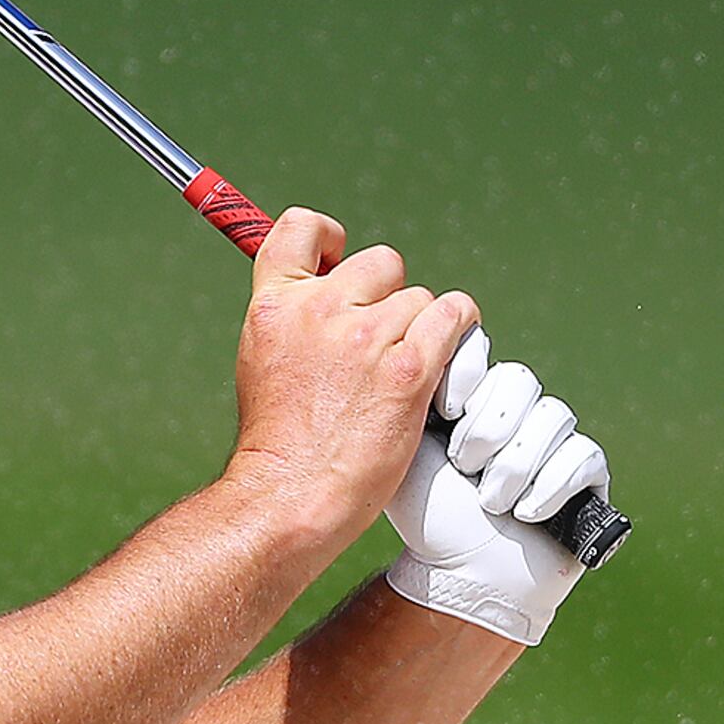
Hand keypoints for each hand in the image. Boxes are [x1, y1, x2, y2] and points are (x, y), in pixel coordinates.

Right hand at [226, 210, 477, 554]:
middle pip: (381, 264)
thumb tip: (328, 292)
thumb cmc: (279, 442)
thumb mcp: (264, 361)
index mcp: (275, 304)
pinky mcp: (408, 368)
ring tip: (401, 375)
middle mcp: (320, 309)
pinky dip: (460, 330)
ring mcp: (365, 336)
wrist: (290, 494)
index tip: (341, 262)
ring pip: (421, 300)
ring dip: (422, 330)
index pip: (302, 229)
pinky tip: (448, 357)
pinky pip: (454, 316)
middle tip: (381, 345)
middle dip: (388, 298)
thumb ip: (293, 321)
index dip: (331, 238)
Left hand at [383, 331, 610, 646]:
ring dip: (515, 464)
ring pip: (553, 416)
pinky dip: (550, 485)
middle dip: (488, 427)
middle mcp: (519, 414)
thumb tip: (407, 346)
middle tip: (462, 466)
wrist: (462, 577)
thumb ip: (406, 399)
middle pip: (520, 380)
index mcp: (475, 400)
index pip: (486, 352)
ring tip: (489, 503)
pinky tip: (525, 514)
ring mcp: (555, 443)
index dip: (470, 374)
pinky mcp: (587, 476)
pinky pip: (583, 455)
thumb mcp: (404, 453)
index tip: (445, 411)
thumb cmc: (429, 520)